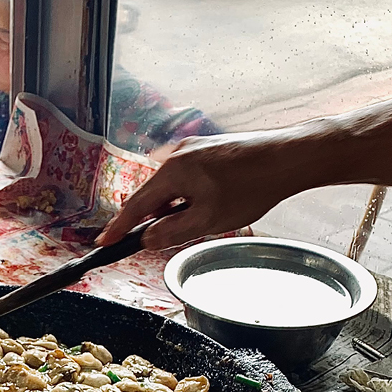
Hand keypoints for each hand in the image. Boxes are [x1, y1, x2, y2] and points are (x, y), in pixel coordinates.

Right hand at [97, 130, 318, 250]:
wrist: (289, 157)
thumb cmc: (251, 187)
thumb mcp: (207, 220)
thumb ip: (172, 232)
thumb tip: (147, 239)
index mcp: (172, 171)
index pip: (136, 205)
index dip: (118, 227)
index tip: (102, 243)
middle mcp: (178, 154)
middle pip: (151, 194)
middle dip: (147, 218)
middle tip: (144, 241)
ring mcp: (195, 148)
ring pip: (170, 186)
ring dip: (171, 207)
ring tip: (189, 225)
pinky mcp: (210, 148)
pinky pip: (186, 176)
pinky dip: (185, 195)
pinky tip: (202, 206)